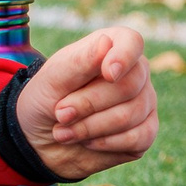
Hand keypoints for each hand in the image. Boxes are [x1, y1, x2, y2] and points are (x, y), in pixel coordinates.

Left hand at [17, 25, 158, 180]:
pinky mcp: (145, 132)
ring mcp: (144, 102)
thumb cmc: (47, 100)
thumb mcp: (53, 79)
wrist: (40, 140)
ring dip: (89, 127)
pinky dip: (105, 143)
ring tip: (63, 131)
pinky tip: (87, 142)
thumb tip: (106, 42)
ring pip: (129, 115)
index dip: (123, 58)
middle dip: (88, 104)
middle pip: (128, 86)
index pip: (132, 43)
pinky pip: (138, 138)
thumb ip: (81, 61)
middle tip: (60, 113)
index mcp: (113, 48)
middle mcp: (135, 72)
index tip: (108, 74)